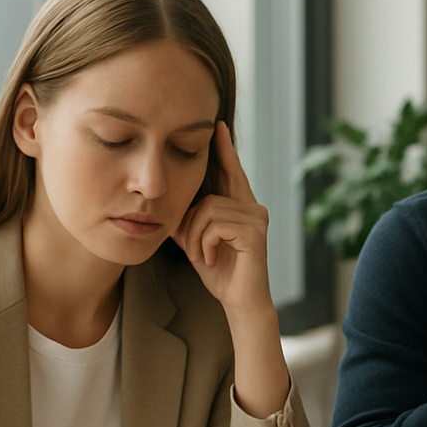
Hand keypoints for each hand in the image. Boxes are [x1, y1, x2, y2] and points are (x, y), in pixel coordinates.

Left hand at [172, 122, 273, 315]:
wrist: (240, 301)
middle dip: (190, 222)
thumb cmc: (221, 271)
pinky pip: (214, 225)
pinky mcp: (255, 234)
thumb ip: (189, 218)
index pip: (231, 171)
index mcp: (242, 206)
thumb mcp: (197, 240)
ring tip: (201, 256)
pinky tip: (210, 259)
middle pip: (208, 196)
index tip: (217, 125)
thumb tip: (168, 200)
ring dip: (194, 237)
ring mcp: (257, 219)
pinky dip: (203, 245)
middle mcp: (254, 207)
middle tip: (190, 248)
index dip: (223, 149)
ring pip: (208, 210)